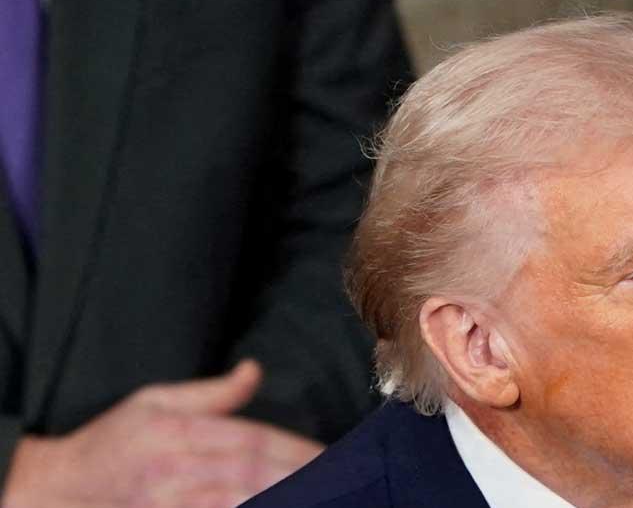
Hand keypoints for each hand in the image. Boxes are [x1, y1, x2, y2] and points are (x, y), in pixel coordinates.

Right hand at [2, 360, 321, 507]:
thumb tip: (254, 369)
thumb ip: (212, 393)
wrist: (60, 488)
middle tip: (341, 479)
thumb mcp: (155, 402)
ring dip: (277, 500)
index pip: (250, 439)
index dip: (293, 448)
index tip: (330, 454)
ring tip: (321, 499)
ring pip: (234, 503)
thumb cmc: (114, 442)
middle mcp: (175, 468)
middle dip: (297, 476)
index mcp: (179, 431)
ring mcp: (168, 503)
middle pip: (249, 474)